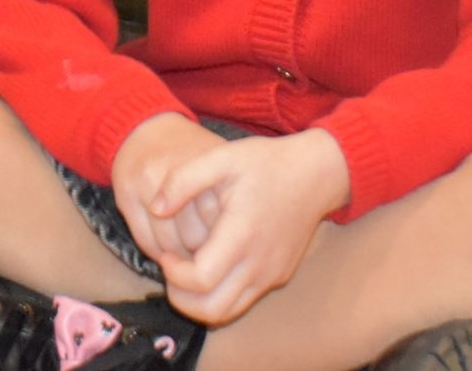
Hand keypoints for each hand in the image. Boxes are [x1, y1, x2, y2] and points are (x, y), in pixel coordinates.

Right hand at [110, 114, 228, 264]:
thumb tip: (236, 249)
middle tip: (207, 253)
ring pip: (167, 246)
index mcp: (204, 166)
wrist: (145, 128)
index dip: (224, 241)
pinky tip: (167, 250)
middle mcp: (174, 175)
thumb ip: (230, 199)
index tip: (225, 242)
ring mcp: (147, 186)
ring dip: (179, 258)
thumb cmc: (190, 152)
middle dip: (202, 253)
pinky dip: (158, 254)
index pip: (219, 224)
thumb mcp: (218, 164)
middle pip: (193, 238)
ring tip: (188, 255)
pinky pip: (145, 242)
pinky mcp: (125, 197)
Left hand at [147, 129, 348, 325]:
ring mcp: (271, 274)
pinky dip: (219, 294)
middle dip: (181, 298)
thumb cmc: (266, 163)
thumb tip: (155, 208)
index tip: (166, 254)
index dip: (174, 274)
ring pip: (228, 312)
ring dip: (199, 302)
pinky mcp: (278, 276)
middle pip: (213, 310)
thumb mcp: (221, 158)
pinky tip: (210, 266)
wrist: (316, 174)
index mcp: (242, 235)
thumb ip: (182, 181)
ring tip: (185, 272)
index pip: (201, 280)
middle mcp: (259, 263)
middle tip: (170, 271)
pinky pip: (243, 299)